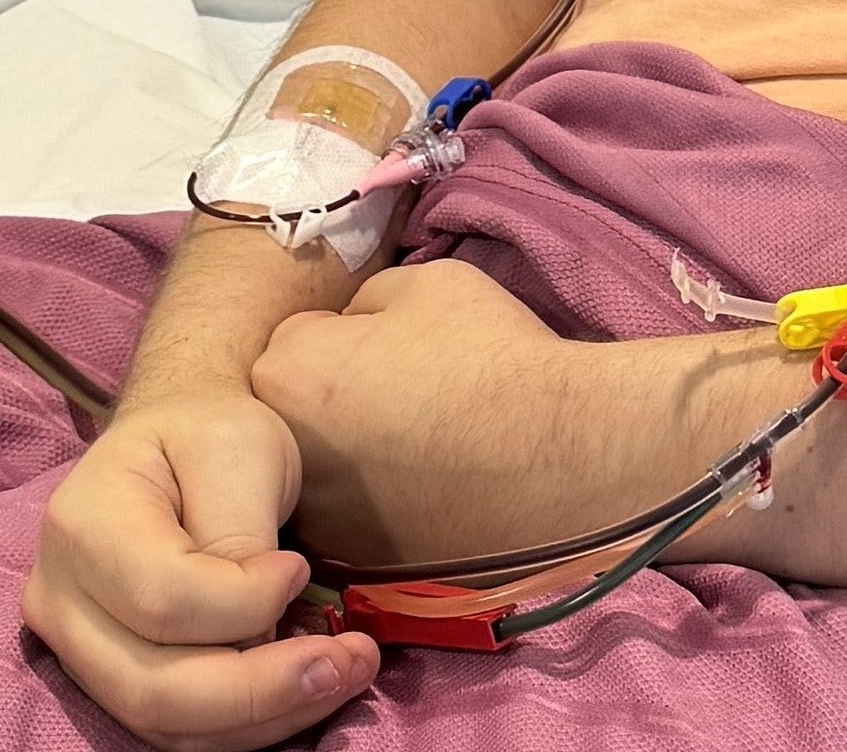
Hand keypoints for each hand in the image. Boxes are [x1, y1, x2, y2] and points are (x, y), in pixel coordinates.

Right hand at [20, 377, 376, 750]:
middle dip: (263, 690)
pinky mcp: (110, 679)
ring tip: (342, 675)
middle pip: (153, 688)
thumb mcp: (233, 446)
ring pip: (165, 726)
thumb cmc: (205, 431)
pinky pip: (175, 729)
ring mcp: (75, 648)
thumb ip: (239, 536)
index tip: (301, 570)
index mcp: (82, 523)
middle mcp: (59, 598)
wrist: (175, 436)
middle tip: (349, 661)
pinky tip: (303, 688)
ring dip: (265, 717)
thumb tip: (261, 630)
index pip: (163, 600)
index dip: (244, 603)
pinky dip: (247, 722)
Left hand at [253, 258, 585, 568]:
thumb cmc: (487, 353)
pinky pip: (353, 520)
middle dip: (331, 400)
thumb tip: (348, 330)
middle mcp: (288, 455)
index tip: (390, 345)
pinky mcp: (362, 563)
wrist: (559, 450)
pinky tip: (428, 485)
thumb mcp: (419, 283)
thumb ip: (360, 302)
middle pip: (296, 412)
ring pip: (321, 472)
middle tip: (397, 393)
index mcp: (287, 373)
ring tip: (416, 442)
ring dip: (350, 457)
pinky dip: (378, 504)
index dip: (345, 335)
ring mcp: (322, 519)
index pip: (295, 339)